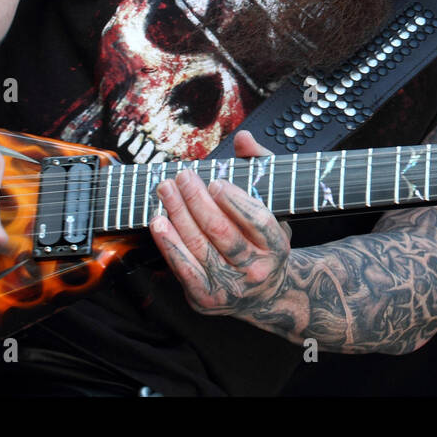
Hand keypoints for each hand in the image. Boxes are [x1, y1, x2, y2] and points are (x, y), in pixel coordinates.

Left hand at [151, 130, 292, 317]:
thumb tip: (242, 138)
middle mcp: (256, 270)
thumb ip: (259, 165)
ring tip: (165, 189)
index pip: (258, 222)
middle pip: (222, 232)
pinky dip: (169, 244)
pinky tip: (158, 222)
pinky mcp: (206, 298)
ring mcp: (230, 288)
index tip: (216, 182)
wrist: (263, 293)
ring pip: (199, 247)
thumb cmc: (263, 240)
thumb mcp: (272, 203)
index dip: (236, 202)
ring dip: (178, 214)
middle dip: (197, 201)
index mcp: (277, 246)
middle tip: (183, 176)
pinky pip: (183, 269)